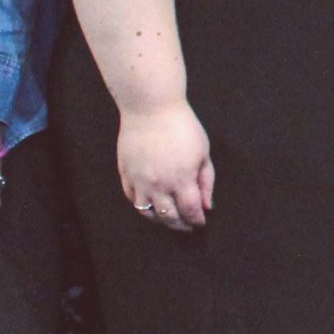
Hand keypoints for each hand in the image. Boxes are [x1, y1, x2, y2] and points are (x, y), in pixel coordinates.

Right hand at [118, 101, 214, 231]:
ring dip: (160, 220)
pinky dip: (142, 206)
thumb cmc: (181, 126)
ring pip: (148, 213)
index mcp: (182, 179)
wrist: (150, 108)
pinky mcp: (125, 174)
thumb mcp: (202, 152)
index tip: (200, 221)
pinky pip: (132, 199)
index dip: (197, 220)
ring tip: (169, 218)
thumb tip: (207, 205)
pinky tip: (151, 204)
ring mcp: (139, 181)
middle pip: (169, 217)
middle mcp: (159, 185)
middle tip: (187, 225)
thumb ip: (206, 181)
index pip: (190, 211)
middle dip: (180, 225)